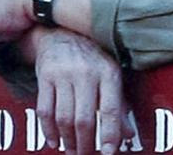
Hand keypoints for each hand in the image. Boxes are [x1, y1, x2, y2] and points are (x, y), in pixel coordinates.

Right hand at [32, 28, 129, 154]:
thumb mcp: (111, 73)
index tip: (107, 153)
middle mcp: (86, 73)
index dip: (109, 135)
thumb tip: (128, 134)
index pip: (111, 110)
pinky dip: (48, 130)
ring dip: (67, 140)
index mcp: (108, 73)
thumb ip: (119, 105)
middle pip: (84, 119)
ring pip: (64, 118)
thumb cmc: (92, 56)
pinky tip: (54, 140)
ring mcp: (63, 74)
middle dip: (85, 144)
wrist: (63, 30)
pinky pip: (44, 110)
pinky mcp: (45, 76)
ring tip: (71, 150)